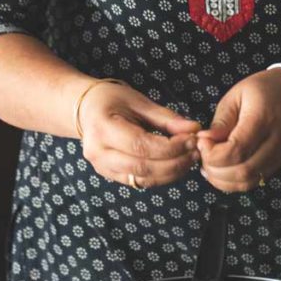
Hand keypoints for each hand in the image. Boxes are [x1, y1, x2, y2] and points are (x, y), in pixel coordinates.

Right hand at [79, 82, 200, 188]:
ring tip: (190, 158)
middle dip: (174, 162)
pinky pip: (139, 182)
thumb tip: (194, 129)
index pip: (140, 145)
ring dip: (171, 172)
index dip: (170, 147)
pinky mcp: (110, 175)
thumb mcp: (138, 101)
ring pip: (142, 179)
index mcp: (102, 128)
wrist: (85, 110)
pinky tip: (176, 164)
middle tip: (196, 151)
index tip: (192, 139)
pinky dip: (161, 176)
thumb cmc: (111, 99)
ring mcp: (102, 168)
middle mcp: (98, 153)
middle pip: (142, 167)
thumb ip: (165, 117)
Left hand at [196, 69, 280, 192]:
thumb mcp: (235, 96)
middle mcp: (273, 142)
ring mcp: (277, 155)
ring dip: (222, 179)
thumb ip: (221, 121)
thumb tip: (204, 141)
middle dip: (215, 168)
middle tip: (202, 153)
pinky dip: (232, 182)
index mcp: (262, 119)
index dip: (214, 153)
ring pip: (247, 181)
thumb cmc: (259, 90)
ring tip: (208, 163)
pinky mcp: (275, 163)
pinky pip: (252, 181)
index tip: (202, 141)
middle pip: (242, 170)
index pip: (237, 150)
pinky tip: (220, 170)